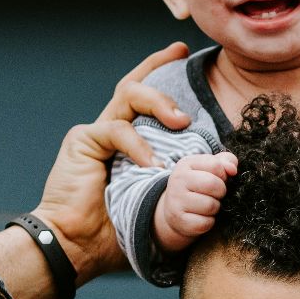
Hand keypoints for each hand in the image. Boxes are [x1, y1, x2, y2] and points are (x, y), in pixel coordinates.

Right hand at [30, 42, 191, 282]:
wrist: (76, 246)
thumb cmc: (116, 233)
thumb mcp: (160, 203)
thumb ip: (182, 183)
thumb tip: (223, 173)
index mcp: (126, 144)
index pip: (143, 100)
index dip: (160, 72)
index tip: (181, 52)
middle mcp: (110, 132)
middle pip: (134, 87)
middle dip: (160, 70)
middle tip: (183, 71)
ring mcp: (95, 134)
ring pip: (128, 95)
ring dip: (158, 102)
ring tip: (180, 121)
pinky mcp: (83, 141)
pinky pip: (117, 130)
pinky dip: (138, 145)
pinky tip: (151, 164)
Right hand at [153, 152, 237, 252]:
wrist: (175, 210)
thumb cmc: (199, 186)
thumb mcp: (209, 168)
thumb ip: (225, 161)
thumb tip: (232, 169)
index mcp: (187, 163)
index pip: (216, 165)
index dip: (224, 175)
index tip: (220, 180)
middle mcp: (178, 180)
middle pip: (213, 185)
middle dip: (221, 192)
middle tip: (216, 195)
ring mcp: (176, 201)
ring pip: (210, 205)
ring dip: (215, 208)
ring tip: (208, 206)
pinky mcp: (179, 220)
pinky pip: (205, 223)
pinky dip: (209, 222)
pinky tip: (203, 217)